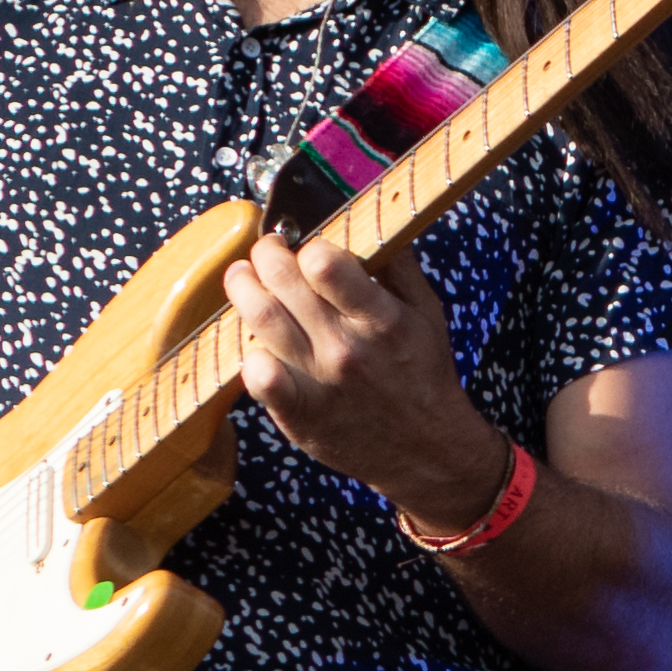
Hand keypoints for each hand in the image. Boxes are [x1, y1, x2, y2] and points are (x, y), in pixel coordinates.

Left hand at [223, 231, 507, 530]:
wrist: (427, 451)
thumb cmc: (424, 375)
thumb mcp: (427, 314)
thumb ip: (399, 267)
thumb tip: (371, 219)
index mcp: (382, 319)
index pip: (325, 264)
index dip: (307, 245)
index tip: (307, 245)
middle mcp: (348, 348)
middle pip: (283, 282)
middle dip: (267, 253)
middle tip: (267, 250)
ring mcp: (319, 382)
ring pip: (262, 320)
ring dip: (243, 289)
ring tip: (243, 277)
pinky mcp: (299, 413)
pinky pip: (258, 378)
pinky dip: (249, 356)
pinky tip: (254, 343)